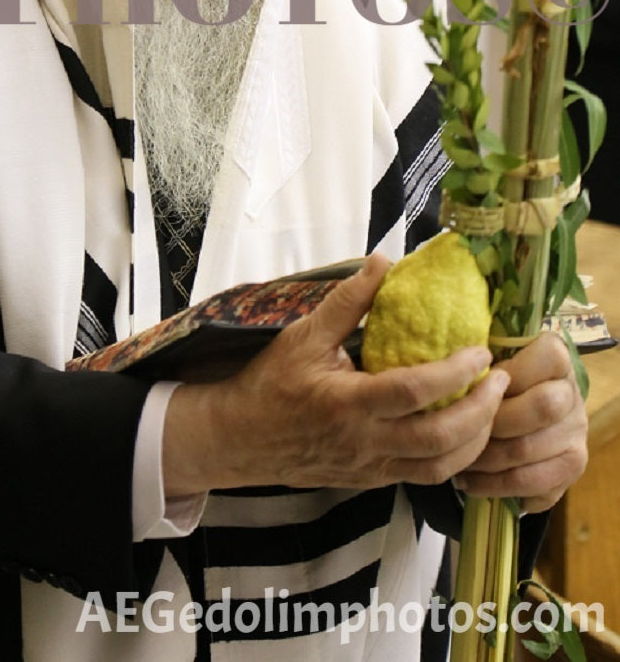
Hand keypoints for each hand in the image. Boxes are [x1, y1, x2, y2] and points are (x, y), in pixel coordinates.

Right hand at [162, 254, 509, 495]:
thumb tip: (383, 261)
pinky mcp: (373, 480)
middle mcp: (364, 442)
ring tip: (492, 406)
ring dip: (476, 440)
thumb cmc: (270, 382)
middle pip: (439, 439)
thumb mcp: (303, 335)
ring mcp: (371, 467)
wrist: (240, 439)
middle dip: (481, 411)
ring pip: (440, 469)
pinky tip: (466, 431)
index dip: (453, 373)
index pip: (412, 392)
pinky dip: (455, 457)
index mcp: (346, 404)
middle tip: (501, 380)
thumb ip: (347, 301)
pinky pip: (425, 477)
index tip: (480, 351)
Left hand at [454, 331, 587, 511]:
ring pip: (529, 449)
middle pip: (541, 407)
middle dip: (494, 420)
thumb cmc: (496, 378)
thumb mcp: (492, 359)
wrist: (525, 405)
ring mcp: (576, 433)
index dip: (513, 370)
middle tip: (461, 427)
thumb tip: (452, 373)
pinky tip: (471, 483)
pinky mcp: (571, 466)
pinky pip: (534, 485)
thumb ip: (481, 363)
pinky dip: (496, 487)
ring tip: (456, 460)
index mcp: (557, 360)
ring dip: (486, 459)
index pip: (549, 358)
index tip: (480, 378)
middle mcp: (572, 395)